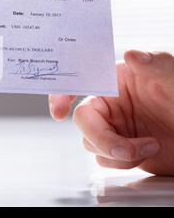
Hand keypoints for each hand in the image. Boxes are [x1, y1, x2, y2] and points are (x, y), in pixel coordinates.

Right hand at [48, 50, 173, 174]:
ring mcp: (115, 128)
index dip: (61, 92)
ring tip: (147, 146)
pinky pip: (104, 159)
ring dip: (116, 152)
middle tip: (123, 148)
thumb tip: (132, 55)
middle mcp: (111, 104)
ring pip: (91, 142)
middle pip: (82, 120)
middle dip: (101, 138)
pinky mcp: (120, 150)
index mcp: (117, 80)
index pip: (80, 80)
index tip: (58, 109)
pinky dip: (122, 162)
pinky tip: (146, 153)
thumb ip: (157, 64)